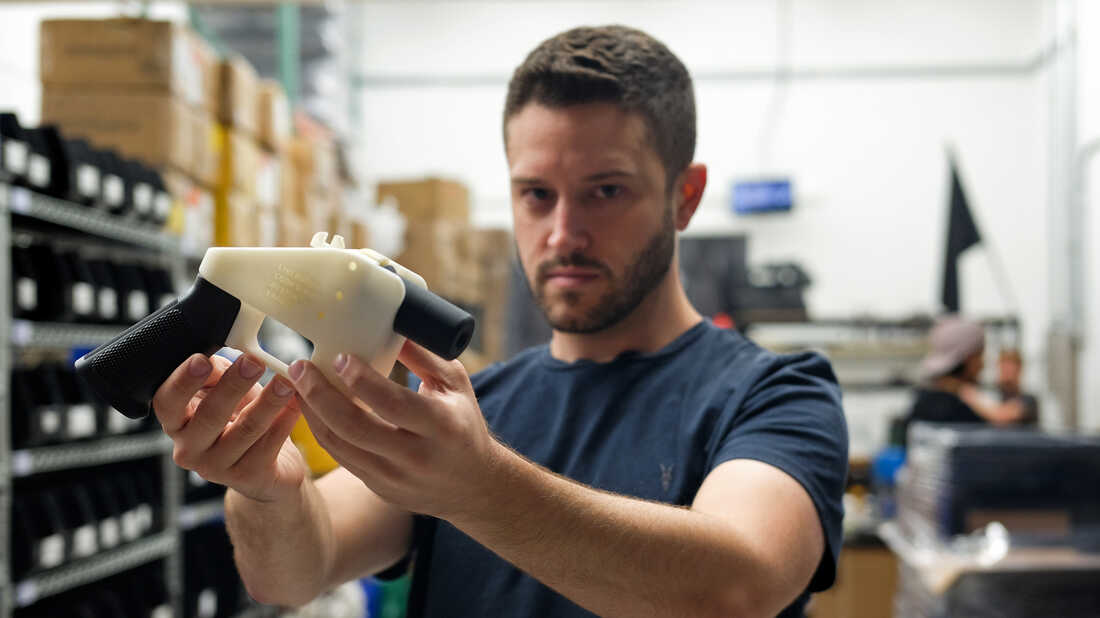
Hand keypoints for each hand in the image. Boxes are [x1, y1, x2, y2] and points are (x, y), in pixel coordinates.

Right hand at [152, 353, 305, 502]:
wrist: (265, 469)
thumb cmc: (239, 420)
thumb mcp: (225, 392)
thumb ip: (217, 373)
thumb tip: (215, 358)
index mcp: (177, 423)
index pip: (166, 401)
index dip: (182, 381)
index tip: (202, 360)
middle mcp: (189, 449)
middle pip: (209, 415)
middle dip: (233, 386)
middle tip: (254, 363)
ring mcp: (217, 468)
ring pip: (244, 430)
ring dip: (268, 402)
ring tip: (285, 382)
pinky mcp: (248, 477)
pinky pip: (269, 445)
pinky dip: (285, 420)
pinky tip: (298, 403)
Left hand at [288, 341, 503, 520]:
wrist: (472, 485)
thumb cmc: (463, 422)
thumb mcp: (456, 384)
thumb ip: (424, 355)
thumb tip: (391, 323)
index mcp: (442, 425)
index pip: (393, 403)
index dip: (361, 380)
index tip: (339, 356)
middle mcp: (417, 455)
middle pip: (355, 427)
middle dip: (320, 395)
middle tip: (299, 366)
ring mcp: (394, 477)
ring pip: (339, 445)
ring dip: (311, 412)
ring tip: (296, 383)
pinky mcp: (378, 486)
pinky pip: (340, 457)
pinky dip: (321, 429)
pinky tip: (310, 406)